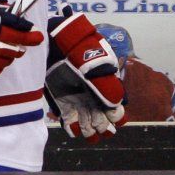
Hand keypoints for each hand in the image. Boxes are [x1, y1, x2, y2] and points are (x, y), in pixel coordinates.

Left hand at [46, 6, 125, 139]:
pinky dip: (73, 129)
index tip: (109, 114)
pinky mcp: (64, 105)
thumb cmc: (79, 51)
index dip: (115, 117)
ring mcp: (79, 103)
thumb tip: (115, 105)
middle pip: (104, 123)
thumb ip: (108, 85)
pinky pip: (72, 125)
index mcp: (106, 90)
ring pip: (89, 128)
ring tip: (84, 124)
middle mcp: (94, 99)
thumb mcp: (97, 64)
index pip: (117, 113)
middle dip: (101, 125)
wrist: (56, 43)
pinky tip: (72, 125)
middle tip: (95, 120)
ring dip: (89, 131)